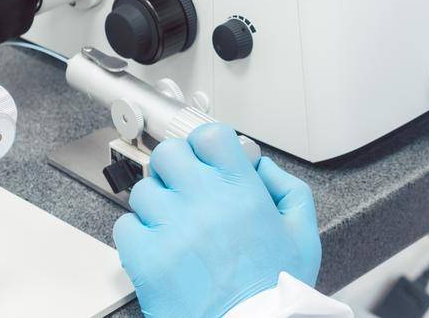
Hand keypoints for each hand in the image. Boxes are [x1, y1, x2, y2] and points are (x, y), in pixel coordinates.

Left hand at [113, 123, 321, 317]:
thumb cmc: (275, 293)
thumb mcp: (303, 235)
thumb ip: (287, 189)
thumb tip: (261, 166)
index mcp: (242, 192)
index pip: (209, 135)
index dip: (205, 144)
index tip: (205, 157)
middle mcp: (204, 202)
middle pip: (169, 153)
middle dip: (177, 168)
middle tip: (185, 188)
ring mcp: (171, 229)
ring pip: (144, 190)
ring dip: (157, 203)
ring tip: (174, 226)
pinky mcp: (146, 258)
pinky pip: (125, 226)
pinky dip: (138, 234)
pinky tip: (159, 247)